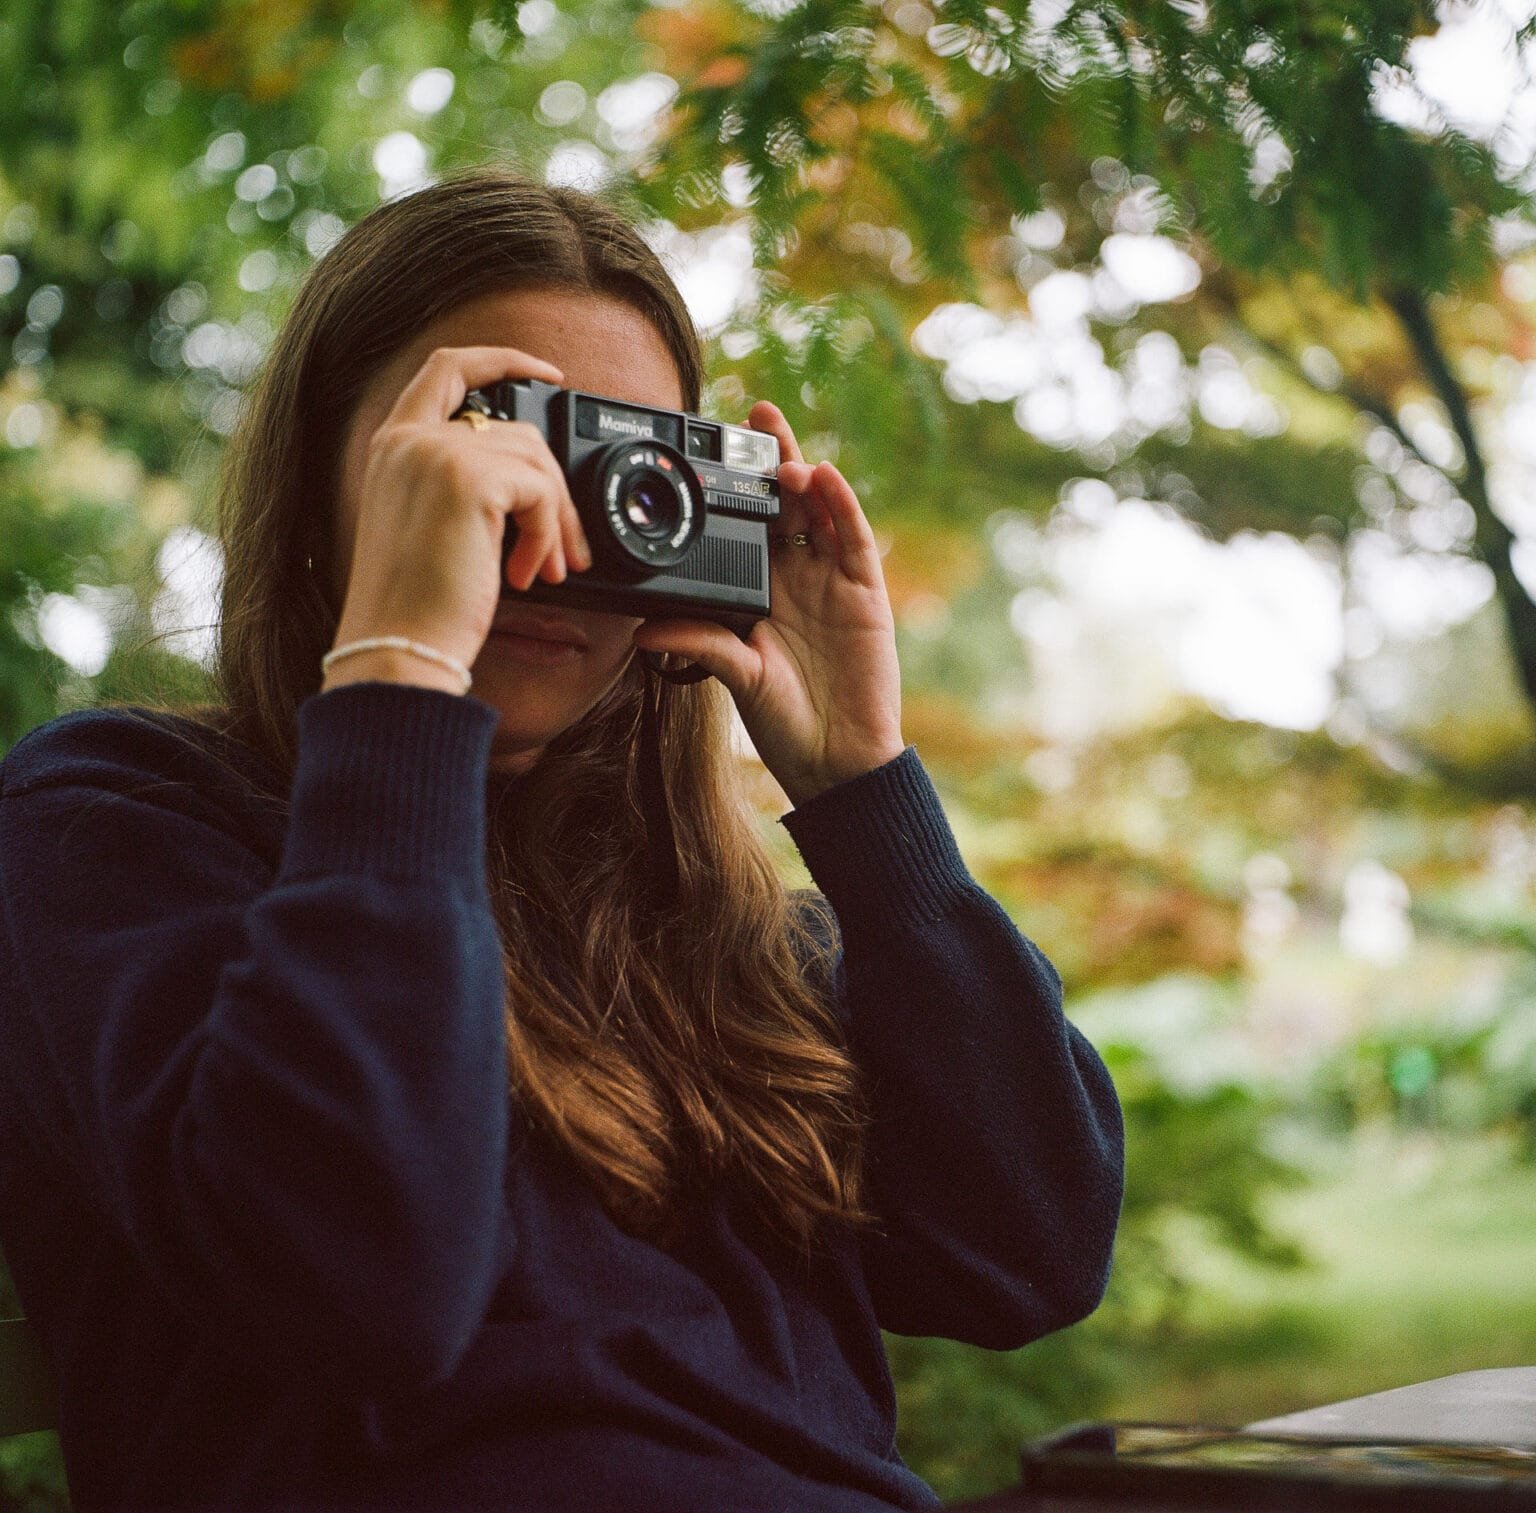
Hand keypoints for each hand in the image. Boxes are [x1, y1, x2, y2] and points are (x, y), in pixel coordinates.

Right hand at [325, 346, 591, 690]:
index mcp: (394, 446)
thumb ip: (469, 488)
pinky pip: (541, 491)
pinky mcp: (468, 479)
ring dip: (555, 521)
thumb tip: (539, 486)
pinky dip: (548, 534)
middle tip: (566, 547)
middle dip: (554, 489)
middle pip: (516, 430)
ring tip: (543, 570)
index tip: (549, 374)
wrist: (398, 648)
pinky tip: (527, 574)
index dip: (503, 360)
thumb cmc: (416, 608)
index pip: (448, 368)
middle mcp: (410, 440)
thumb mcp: (436, 529)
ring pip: (536, 460)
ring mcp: (436, 454)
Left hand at [631, 401, 904, 806]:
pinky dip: (843, 507)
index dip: (736, 489)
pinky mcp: (865, 595)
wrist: (836, 759)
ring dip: (805, 476)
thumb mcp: (735, 676)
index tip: (711, 450)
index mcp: (761, 592)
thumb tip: (644, 630)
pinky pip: (854, 541)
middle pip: (787, 505)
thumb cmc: (784, 722)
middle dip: (773, 459)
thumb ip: (699, 645)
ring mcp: (833, 583)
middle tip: (755, 413)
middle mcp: (797, 579)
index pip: (748, 526)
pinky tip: (825, 478)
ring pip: (822, 512)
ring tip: (782, 447)